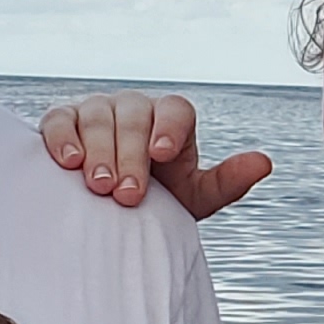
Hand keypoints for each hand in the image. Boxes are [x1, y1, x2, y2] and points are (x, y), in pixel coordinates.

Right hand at [37, 92, 272, 219]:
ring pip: (97, 115)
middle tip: (127, 193)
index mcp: (170, 120)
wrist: (112, 214)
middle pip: (134, 115)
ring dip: (98, 150)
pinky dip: (63, 138)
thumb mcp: (194, 199)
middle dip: (131, 154)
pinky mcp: (62, 122)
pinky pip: (59, 120)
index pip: (176, 110)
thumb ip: (226, 182)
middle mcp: (135, 109)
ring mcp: (97, 111)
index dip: (170, 128)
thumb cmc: (159, 202)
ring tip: (97, 184)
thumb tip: (264, 162)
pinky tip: (69, 162)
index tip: (163, 154)